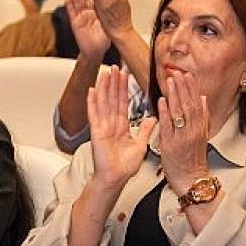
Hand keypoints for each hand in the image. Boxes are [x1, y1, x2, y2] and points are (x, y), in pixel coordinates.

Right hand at [65, 0, 109, 60]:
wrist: (95, 51)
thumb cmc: (102, 40)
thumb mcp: (107, 24)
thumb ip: (108, 15)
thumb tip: (116, 6)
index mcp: (95, 13)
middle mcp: (87, 13)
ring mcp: (80, 17)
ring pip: (76, 2)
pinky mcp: (75, 23)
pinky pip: (71, 12)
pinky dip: (69, 4)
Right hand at [88, 66, 156, 187]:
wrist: (116, 179)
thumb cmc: (125, 167)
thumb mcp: (141, 145)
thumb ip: (146, 131)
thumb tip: (152, 118)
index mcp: (122, 127)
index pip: (123, 103)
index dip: (124, 89)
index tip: (125, 75)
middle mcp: (111, 125)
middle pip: (113, 99)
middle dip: (114, 83)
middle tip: (116, 67)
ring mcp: (102, 127)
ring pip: (104, 102)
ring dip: (105, 87)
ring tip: (106, 72)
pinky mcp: (97, 133)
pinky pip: (94, 114)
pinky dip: (93, 102)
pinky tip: (92, 90)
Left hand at [157, 73, 209, 195]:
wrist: (190, 179)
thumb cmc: (193, 158)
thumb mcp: (201, 135)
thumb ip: (202, 116)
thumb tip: (203, 98)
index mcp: (200, 127)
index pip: (197, 104)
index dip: (192, 89)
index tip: (188, 75)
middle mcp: (193, 131)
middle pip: (189, 105)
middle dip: (183, 88)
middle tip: (177, 73)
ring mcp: (182, 137)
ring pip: (180, 113)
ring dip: (174, 96)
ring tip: (170, 81)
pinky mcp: (170, 145)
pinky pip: (168, 126)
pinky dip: (165, 113)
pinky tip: (162, 101)